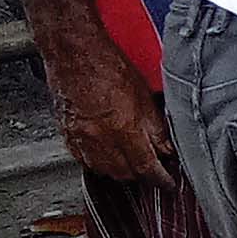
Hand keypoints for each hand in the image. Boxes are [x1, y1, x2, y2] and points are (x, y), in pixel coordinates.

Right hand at [51, 37, 173, 183]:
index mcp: (123, 129)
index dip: (161, 180)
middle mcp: (99, 139)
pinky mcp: (67, 134)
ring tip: (130, 158)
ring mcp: (80, 138)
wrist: (74, 52)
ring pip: (104, 170)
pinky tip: (106, 151)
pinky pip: (84, 160)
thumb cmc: (108, 66)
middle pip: (125, 174)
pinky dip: (98, 161)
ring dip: (120, 169)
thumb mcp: (144, 97)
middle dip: (142, 174)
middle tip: (152, 166)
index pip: (146, 169)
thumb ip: (156, 129)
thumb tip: (167, 150)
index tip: (169, 185)